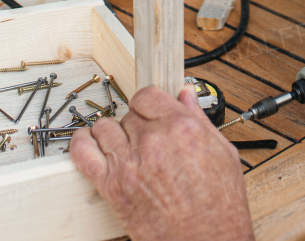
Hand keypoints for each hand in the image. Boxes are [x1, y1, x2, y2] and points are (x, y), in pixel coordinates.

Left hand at [70, 86, 253, 240]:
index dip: (150, 104)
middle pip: (128, 114)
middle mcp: (153, 141)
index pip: (148, 95)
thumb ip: (201, 120)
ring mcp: (129, 163)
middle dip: (136, 124)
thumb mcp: (223, 154)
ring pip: (104, 127)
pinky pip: (83, 153)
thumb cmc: (219, 208)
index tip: (151, 112)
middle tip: (145, 140)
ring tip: (122, 145)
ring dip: (112, 134)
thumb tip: (187, 96)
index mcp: (182, 128)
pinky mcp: (112, 187)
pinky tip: (89, 145)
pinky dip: (81, 145)